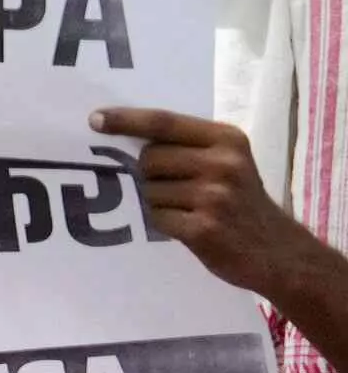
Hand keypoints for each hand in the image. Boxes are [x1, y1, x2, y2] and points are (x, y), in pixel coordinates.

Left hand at [100, 107, 338, 301]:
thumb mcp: (230, 162)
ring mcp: (213, 196)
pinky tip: (187, 226)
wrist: (279, 252)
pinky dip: (163, 222)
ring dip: (157, 202)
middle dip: (148, 174)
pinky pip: (156, 217)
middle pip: (148, 159)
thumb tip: (125, 140)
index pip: (164, 123)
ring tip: (187, 210)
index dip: (126, 120)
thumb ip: (189, 147)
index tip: (94, 120)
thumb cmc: (244, 203)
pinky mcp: (203, 228)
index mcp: (227, 140)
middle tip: (175, 188)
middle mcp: (222, 163)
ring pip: (149, 190)